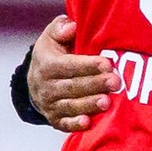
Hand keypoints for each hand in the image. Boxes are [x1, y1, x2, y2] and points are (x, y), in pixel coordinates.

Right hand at [28, 15, 118, 132]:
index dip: (87, 65)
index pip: (68, 65)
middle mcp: (46, 86)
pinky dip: (75, 124)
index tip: (107, 64)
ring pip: (70, 106)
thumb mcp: (51, 38)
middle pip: (72, 86)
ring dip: (89, 104)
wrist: (36, 82)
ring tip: (107, 102)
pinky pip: (64, 124)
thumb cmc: (53, 55)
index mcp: (47, 64)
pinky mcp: (55, 119)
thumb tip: (71, 25)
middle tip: (115, 82)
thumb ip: (60, 28)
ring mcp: (50, 105)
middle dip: (95, 84)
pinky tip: (87, 123)